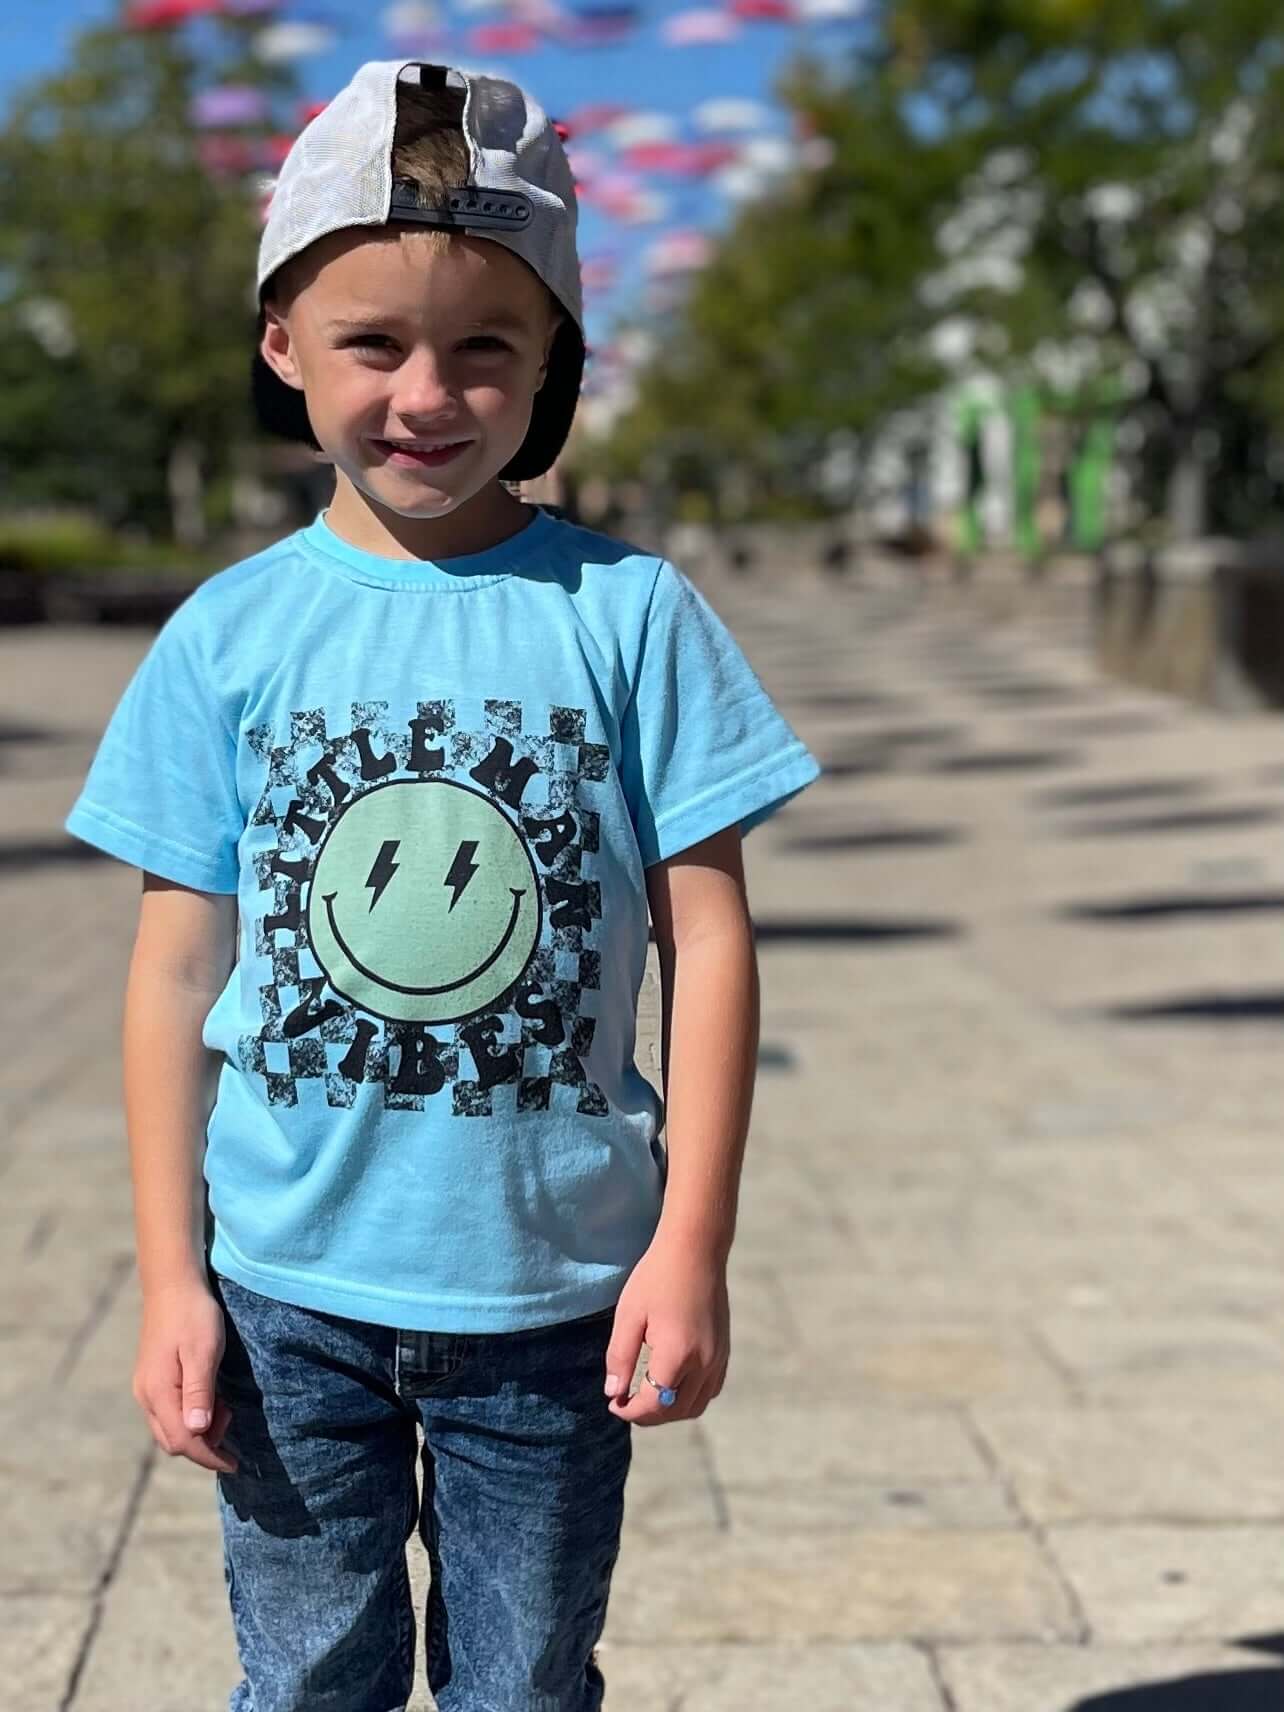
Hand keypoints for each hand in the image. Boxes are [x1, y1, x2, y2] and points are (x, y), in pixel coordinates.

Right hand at [132, 1277, 238, 1473]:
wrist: (173, 1284)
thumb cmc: (193, 1315)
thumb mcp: (203, 1352)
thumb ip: (199, 1392)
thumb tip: (198, 1431)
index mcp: (158, 1393)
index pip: (183, 1441)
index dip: (209, 1456)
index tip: (235, 1463)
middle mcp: (146, 1396)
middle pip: (172, 1441)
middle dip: (204, 1446)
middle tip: (231, 1424)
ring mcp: (146, 1388)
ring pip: (169, 1428)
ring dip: (198, 1430)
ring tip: (225, 1407)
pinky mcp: (152, 1379)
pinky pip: (168, 1412)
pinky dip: (190, 1416)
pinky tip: (211, 1399)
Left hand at [603, 1231, 729, 1425]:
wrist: (696, 1250)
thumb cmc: (657, 1277)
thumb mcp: (629, 1314)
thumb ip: (620, 1357)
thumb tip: (614, 1392)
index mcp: (677, 1354)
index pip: (654, 1405)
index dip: (630, 1412)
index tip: (613, 1403)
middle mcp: (703, 1362)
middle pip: (675, 1411)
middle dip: (648, 1415)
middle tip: (625, 1401)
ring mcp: (718, 1358)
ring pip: (696, 1405)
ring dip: (670, 1410)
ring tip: (646, 1396)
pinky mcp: (724, 1350)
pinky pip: (710, 1389)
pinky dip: (690, 1397)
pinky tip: (672, 1384)